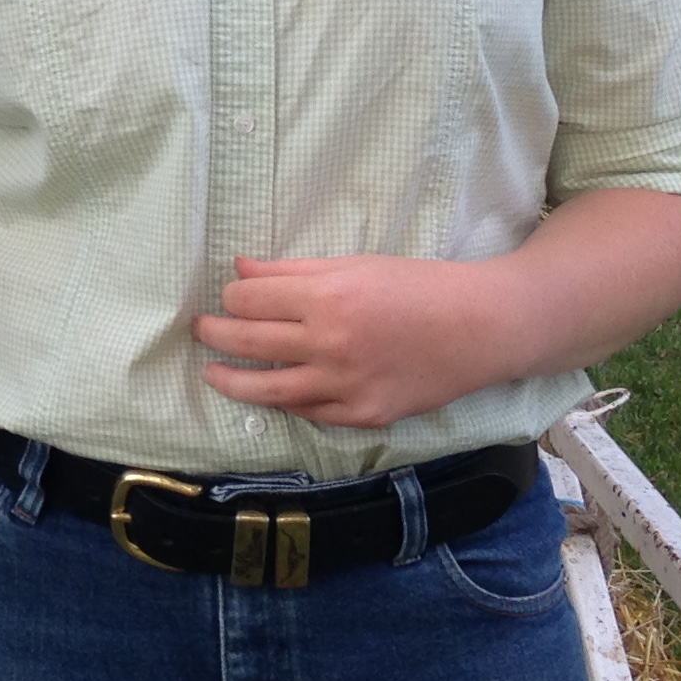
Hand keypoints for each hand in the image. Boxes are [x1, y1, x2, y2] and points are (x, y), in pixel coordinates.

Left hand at [193, 252, 515, 430]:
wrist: (479, 328)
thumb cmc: (418, 286)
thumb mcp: (354, 265)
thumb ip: (293, 272)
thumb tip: (240, 269)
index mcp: (326, 299)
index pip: (249, 300)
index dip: (231, 298)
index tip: (228, 297)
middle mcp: (330, 345)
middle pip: (248, 343)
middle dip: (215, 335)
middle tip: (201, 331)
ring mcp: (345, 386)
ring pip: (268, 390)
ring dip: (230, 381)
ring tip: (212, 373)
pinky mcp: (363, 415)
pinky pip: (309, 413)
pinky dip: (283, 403)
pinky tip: (269, 394)